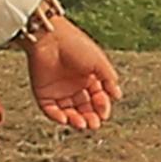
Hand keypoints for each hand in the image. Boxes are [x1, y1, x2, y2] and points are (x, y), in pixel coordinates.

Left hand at [19, 7, 119, 130]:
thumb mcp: (99, 62)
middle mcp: (74, 85)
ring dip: (76, 120)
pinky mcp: (43, 93)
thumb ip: (109, 79)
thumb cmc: (74, 44)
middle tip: (94, 124)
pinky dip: (58, 117)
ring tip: (82, 124)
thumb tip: (117, 95)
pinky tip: (66, 119)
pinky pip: (51, 110)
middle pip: (84, 108)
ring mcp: (58, 90)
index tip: (104, 112)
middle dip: (91, 118)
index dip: (102, 106)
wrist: (49, 37)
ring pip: (69, 112)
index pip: (98, 98)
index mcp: (89, 77)